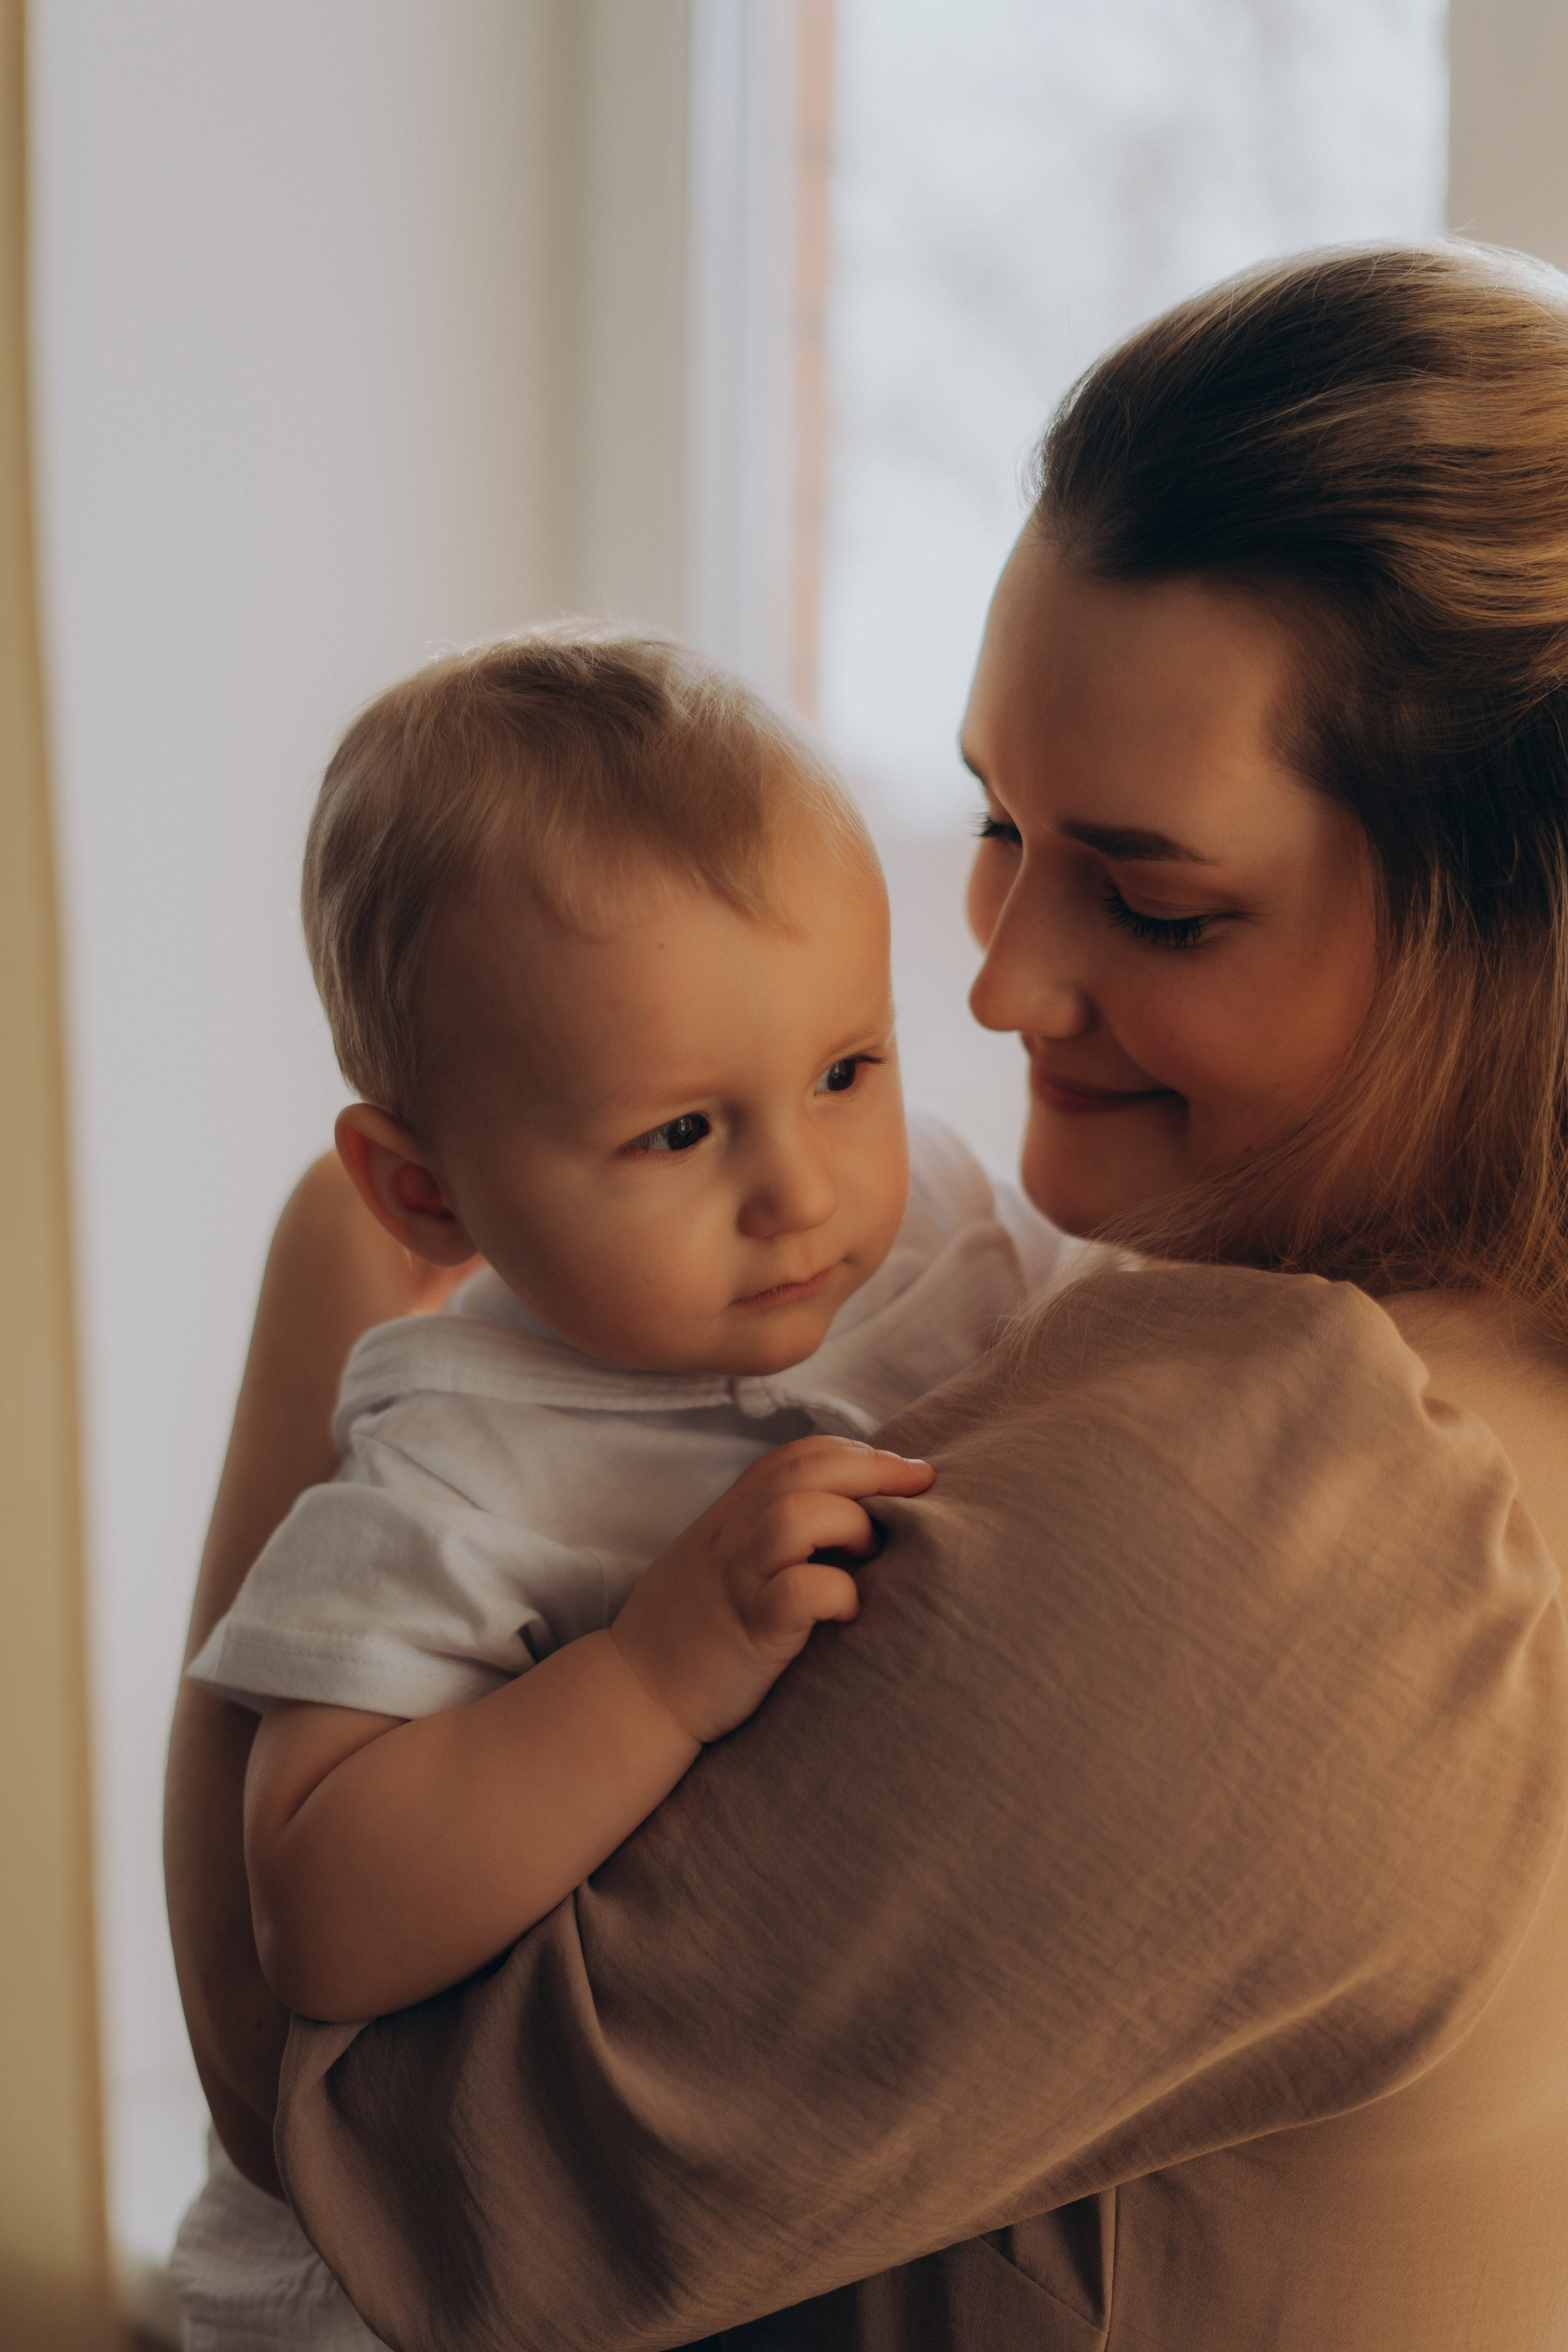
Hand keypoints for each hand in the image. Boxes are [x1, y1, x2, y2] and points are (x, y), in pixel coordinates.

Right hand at [609, 1438, 934, 1744]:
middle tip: (923, 1486)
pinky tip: (850, 1610)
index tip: (904, 1469)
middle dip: (874, 1468)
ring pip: (797, 1515)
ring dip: (852, 1523)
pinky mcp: (748, 1629)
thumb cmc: (690, 1633)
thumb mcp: (721, 1562)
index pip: (795, 1455)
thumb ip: (766, 1533)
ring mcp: (737, 1580)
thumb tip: (846, 1517)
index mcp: (729, 1516)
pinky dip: (837, 1592)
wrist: (633, 1695)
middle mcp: (732, 1536)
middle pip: (805, 1469)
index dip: (855, 1451)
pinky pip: (798, 1591)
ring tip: (873, 1554)